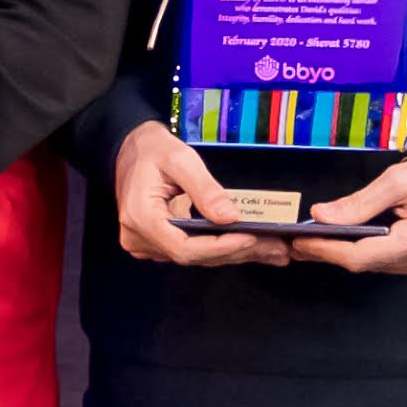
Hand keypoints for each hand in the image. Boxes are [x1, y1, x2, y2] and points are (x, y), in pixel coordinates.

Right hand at [112, 119, 289, 267]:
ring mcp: (148, 244)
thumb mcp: (180, 159)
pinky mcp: (159, 243)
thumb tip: (230, 217)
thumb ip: (205, 189)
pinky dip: (223, 248)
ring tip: (273, 250)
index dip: (220, 247)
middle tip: (276, 248)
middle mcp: (140, 238)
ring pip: (197, 257)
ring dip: (235, 253)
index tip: (250, 239)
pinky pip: (194, 250)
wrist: (130, 149)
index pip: (185, 247)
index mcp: (141, 218)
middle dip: (237, 252)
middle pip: (195, 256)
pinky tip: (252, 246)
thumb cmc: (153, 150)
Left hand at [315, 146, 406, 276]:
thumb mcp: (400, 179)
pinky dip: (375, 252)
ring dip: (352, 253)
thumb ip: (359, 202)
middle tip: (302, 240)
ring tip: (324, 238)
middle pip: (367, 264)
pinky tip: (359, 239)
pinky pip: (396, 263)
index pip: (357, 256)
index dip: (324, 249)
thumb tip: (322, 216)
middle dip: (333, 252)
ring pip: (380, 266)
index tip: (298, 241)